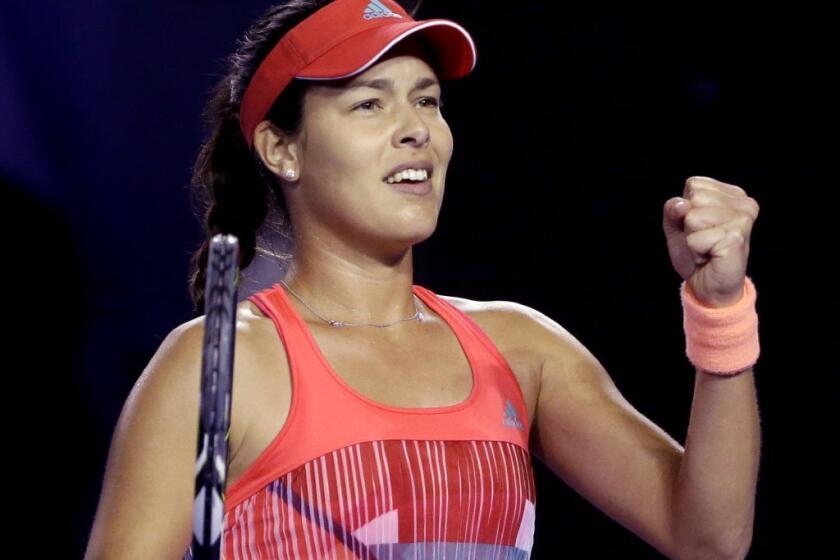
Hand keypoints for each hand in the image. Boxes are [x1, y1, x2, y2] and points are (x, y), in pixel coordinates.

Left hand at [663, 176, 759, 307]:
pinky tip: (710, 256)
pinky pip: (695, 239)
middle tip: (703, 240)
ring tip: (706, 248)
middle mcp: (743, 203)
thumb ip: (673, 209)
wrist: (709, 286)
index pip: (694, 185)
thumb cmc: (696, 253)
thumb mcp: (677, 226)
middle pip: (693, 199)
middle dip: (688, 224)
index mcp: (732, 194)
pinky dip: (695, 251)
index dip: (686, 209)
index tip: (699, 227)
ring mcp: (742, 219)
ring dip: (692, 239)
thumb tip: (682, 204)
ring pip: (692, 218)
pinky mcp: (736, 237)